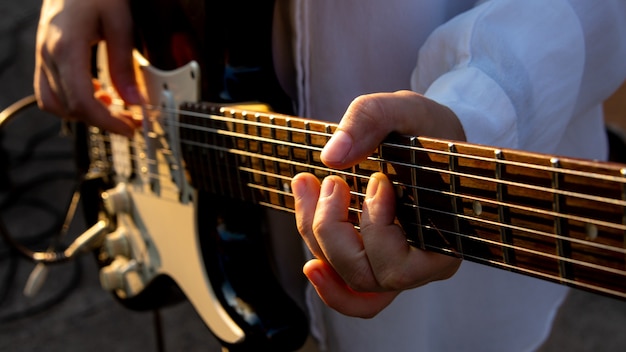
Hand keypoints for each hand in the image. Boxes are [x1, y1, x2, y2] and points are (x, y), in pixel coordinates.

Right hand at [34, 0, 139, 136]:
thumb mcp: (120, 23)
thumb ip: (124, 65)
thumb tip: (133, 101)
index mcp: (66, 47)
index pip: (82, 101)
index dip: (107, 122)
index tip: (129, 128)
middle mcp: (49, 54)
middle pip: (69, 107)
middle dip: (101, 120)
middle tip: (129, 121)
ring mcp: (43, 55)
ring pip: (54, 103)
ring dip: (83, 113)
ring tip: (113, 108)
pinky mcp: (45, 54)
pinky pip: (50, 89)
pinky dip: (72, 99)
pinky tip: (97, 93)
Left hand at [292, 90, 465, 317]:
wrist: (430, 136)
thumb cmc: (427, 128)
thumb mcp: (405, 110)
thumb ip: (370, 119)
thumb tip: (331, 156)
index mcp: (445, 237)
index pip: (400, 266)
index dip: (376, 226)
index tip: (378, 180)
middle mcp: (424, 263)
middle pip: (365, 275)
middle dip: (332, 228)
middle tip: (331, 182)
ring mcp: (399, 266)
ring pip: (350, 280)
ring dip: (317, 238)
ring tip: (306, 189)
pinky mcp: (379, 262)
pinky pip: (354, 296)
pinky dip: (329, 285)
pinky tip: (310, 262)